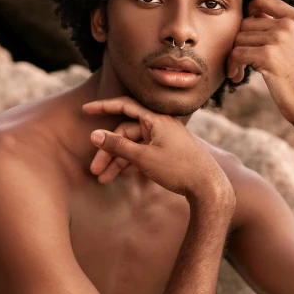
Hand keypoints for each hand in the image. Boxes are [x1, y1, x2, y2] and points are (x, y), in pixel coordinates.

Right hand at [81, 96, 233, 200]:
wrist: (208, 187)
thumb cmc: (179, 168)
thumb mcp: (144, 157)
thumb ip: (118, 145)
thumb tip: (94, 134)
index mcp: (156, 119)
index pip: (124, 106)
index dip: (103, 107)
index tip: (85, 110)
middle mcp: (160, 125)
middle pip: (126, 132)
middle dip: (108, 150)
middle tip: (95, 169)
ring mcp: (164, 139)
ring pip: (133, 145)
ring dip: (117, 161)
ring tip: (103, 179)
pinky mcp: (167, 152)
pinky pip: (143, 153)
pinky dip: (131, 163)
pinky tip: (119, 176)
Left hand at [226, 0, 293, 127]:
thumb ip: (280, 28)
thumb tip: (251, 15)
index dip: (249, 11)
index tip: (246, 30)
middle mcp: (289, 24)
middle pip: (246, 23)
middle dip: (240, 42)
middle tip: (240, 61)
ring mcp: (280, 39)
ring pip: (239, 38)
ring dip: (235, 56)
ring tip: (240, 70)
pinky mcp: (269, 56)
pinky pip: (237, 53)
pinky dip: (233, 65)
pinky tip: (237, 76)